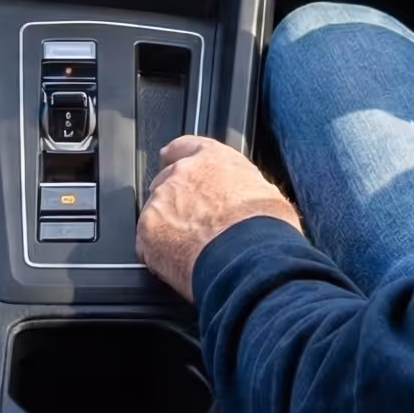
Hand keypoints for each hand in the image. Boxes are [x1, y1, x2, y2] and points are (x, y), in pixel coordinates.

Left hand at [138, 135, 302, 299]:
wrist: (249, 260)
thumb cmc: (265, 230)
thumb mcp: (266, 196)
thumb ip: (244, 189)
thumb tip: (246, 201)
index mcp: (212, 159)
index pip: (185, 147)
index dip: (178, 157)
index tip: (173, 163)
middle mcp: (182, 173)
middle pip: (166, 181)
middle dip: (175, 199)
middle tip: (193, 224)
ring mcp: (161, 201)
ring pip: (155, 212)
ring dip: (167, 228)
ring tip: (190, 251)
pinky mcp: (148, 231)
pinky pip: (147, 242)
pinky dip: (158, 253)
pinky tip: (179, 266)